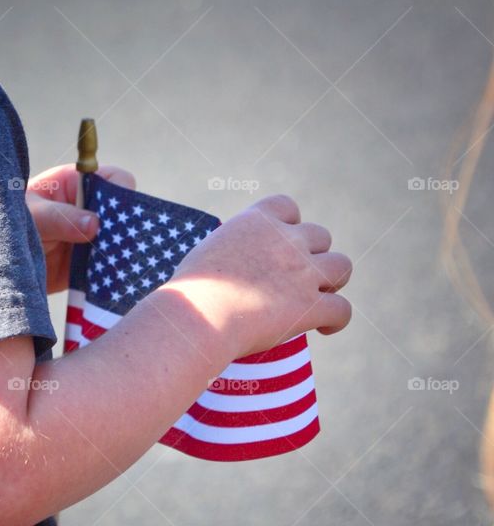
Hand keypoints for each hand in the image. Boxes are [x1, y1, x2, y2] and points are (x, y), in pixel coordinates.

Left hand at [25, 164, 135, 293]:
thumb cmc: (4, 224)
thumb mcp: (30, 216)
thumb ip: (59, 218)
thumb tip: (94, 224)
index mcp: (75, 184)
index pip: (114, 180)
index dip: (121, 194)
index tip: (118, 215)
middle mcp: (87, 208)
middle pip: (123, 213)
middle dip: (126, 228)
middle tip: (119, 246)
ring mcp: (90, 238)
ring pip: (120, 243)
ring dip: (121, 254)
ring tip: (113, 267)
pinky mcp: (87, 265)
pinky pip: (109, 268)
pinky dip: (111, 275)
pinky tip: (110, 282)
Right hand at [163, 194, 351, 356]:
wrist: (200, 314)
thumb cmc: (192, 289)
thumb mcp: (207, 252)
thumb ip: (230, 250)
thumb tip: (230, 265)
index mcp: (257, 222)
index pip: (287, 206)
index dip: (290, 224)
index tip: (281, 242)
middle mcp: (286, 240)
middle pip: (321, 236)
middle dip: (314, 254)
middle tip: (300, 277)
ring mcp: (302, 272)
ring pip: (342, 266)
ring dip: (333, 281)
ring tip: (320, 296)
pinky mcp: (311, 306)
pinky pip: (343, 310)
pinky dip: (336, 320)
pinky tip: (324, 328)